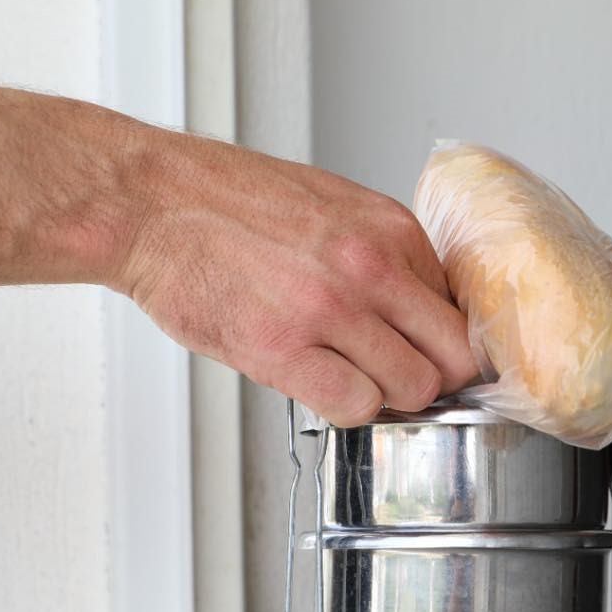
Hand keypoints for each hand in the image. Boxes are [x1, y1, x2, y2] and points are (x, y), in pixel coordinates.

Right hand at [0, 83, 477, 426]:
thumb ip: (388, 256)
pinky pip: (354, 406)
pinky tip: (322, 387)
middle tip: (399, 377)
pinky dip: (347, 408)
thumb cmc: (231, 202)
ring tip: (352, 378)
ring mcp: (328, 309)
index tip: (426, 353)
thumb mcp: (335, 206)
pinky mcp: (280, 350)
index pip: (459, 311)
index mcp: (390, 230)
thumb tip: (421, 307)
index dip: (443, 342)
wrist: (152, 203)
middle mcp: (371, 267)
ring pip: (412, 389)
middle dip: (433, 378)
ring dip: (388, 396)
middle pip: (452, 359)